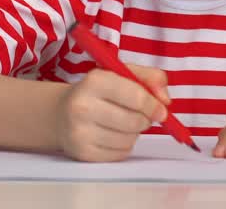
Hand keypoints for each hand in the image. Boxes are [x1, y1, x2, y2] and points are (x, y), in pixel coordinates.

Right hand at [55, 65, 171, 161]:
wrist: (60, 113)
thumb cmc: (98, 92)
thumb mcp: (120, 73)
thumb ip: (150, 78)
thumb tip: (165, 101)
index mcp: (95, 81)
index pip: (137, 97)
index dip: (154, 105)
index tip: (162, 110)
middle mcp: (83, 106)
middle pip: (136, 121)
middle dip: (145, 119)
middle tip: (140, 115)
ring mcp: (81, 132)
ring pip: (130, 139)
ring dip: (134, 132)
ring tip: (122, 123)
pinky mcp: (83, 153)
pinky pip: (121, 153)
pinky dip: (124, 145)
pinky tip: (112, 134)